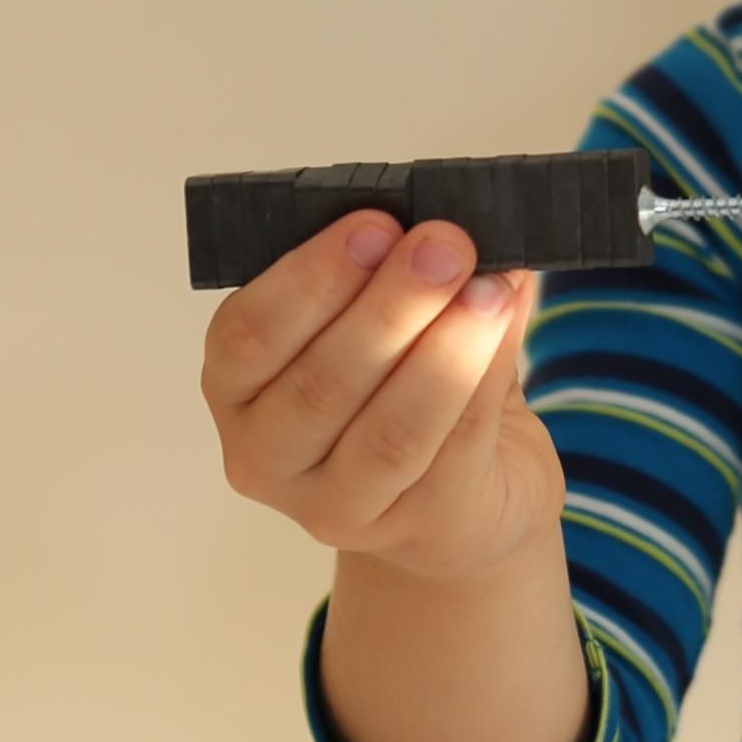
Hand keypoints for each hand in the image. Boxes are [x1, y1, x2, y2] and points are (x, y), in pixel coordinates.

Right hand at [199, 210, 565, 586]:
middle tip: (447, 243)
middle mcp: (267, 457)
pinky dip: (485, 378)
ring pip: (390, 429)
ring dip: (445, 348)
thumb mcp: (382, 324)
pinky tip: (506, 322)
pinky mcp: (417, 528)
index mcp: (235, 388)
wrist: (464, 494)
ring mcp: (336, 507)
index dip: (310, 277)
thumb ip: (401, 273)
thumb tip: (460, 212)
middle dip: (390, 304)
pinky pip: (454, 449)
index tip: (376, 223)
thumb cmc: (405, 387)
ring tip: (490, 287)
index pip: (247, 336)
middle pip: (321, 383)